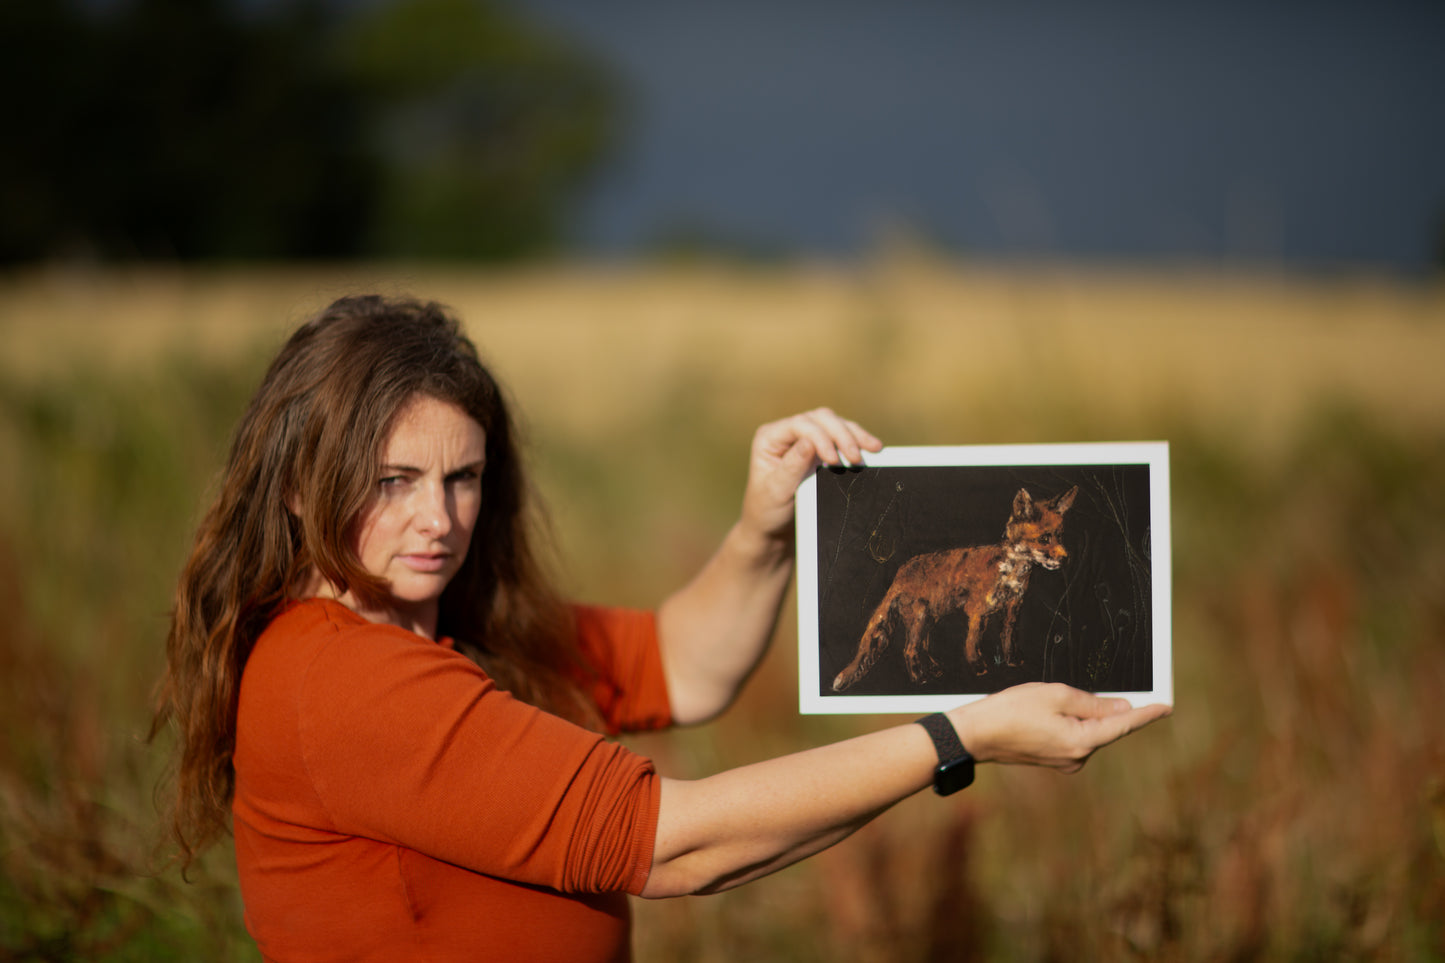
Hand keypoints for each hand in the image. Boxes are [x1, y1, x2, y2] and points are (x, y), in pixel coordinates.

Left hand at [739, 408, 881, 542]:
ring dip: (854, 434)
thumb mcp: (777, 491)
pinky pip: (841, 435)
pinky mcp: (820, 446)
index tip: (834, 460)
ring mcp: (804, 437)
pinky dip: (856, 440)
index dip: (820, 437)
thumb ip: (792, 466)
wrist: (774, 525)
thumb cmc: (769, 509)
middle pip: (820, 419)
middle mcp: (787, 432)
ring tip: (872, 448)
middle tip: (856, 458)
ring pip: (834, 423)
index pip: (799, 425)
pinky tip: (870, 448)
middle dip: (842, 434)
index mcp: (770, 437)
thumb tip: (809, 442)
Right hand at [949, 682, 1170, 773]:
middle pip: (1104, 727)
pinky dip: (1069, 721)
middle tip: (1076, 690)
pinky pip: (1073, 735)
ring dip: (1079, 712)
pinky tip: (1044, 710)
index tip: (1167, 706)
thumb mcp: (1055, 695)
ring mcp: (1065, 761)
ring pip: (1087, 730)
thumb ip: (1093, 703)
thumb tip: (1121, 710)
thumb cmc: (1011, 710)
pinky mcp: (1053, 758)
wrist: (975, 735)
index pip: (1123, 725)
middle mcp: (1078, 757)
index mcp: (1082, 742)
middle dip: (1101, 707)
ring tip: (1043, 700)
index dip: (1146, 713)